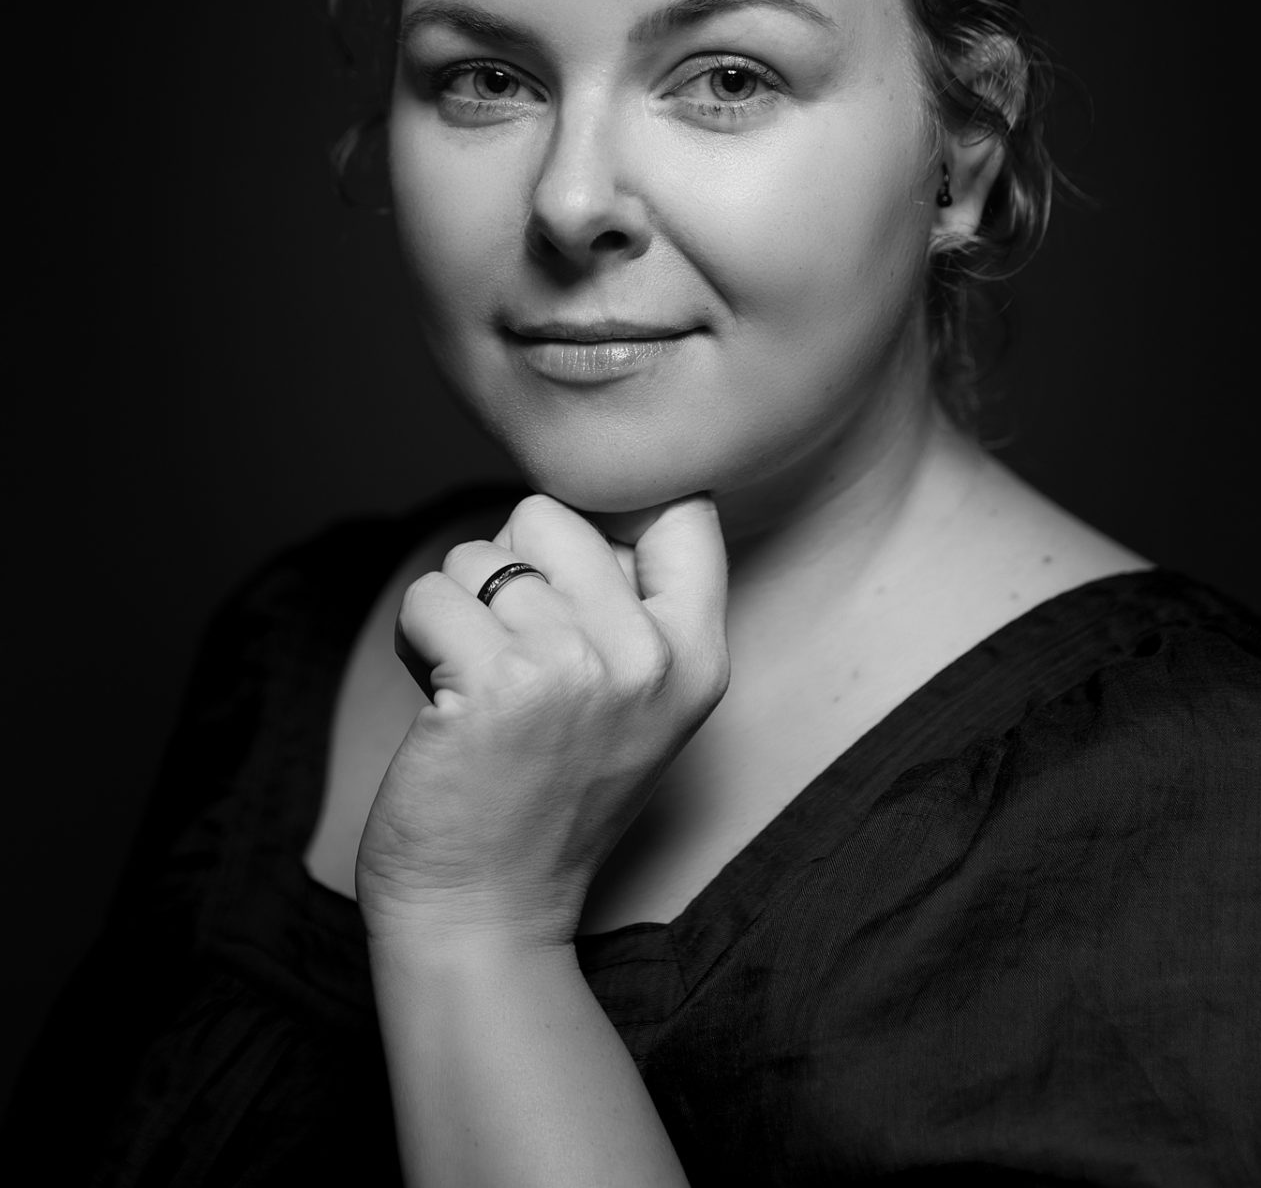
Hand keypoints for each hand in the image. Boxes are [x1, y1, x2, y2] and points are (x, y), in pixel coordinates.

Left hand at [354, 492, 728, 950]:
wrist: (486, 914)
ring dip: (457, 611)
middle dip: (507, 564)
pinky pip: (430, 594)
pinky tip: (441, 703)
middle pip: (551, 512)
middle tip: (511, 649)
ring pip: (479, 554)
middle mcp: (648, 655)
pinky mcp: (497, 682)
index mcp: (697, 655)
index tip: (575, 569)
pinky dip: (415, 639)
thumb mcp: (638, 702)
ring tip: (476, 685)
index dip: (613, 511)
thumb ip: (631, 601)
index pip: (683, 508)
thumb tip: (577, 493)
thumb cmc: (546, 794)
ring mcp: (575, 664)